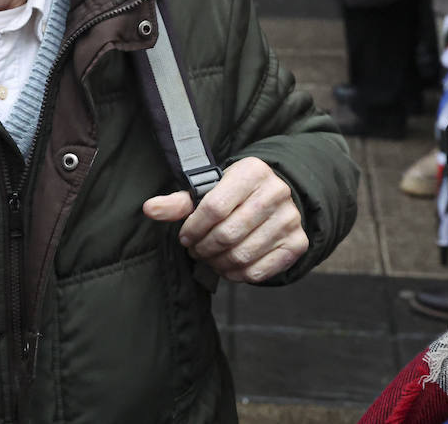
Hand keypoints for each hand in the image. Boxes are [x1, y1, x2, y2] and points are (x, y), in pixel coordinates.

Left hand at [142, 156, 307, 283]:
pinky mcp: (297, 242)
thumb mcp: (210, 189)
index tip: (185, 237)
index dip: (193, 228)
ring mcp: (290, 219)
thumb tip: (150, 209)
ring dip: (219, 263)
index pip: (214, 207)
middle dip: (205, 248)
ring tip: (210, 259)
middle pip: (228, 233)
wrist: (277, 196)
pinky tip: (228, 268)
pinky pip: (261, 270)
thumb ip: (179, 201)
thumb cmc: (235, 193)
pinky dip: (239, 275)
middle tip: (196, 251)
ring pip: (243, 254)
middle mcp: (275, 193)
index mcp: (251, 172)